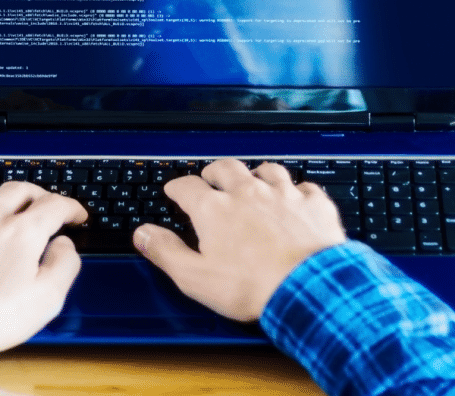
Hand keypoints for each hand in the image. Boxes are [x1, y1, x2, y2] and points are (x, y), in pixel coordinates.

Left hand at [0, 181, 86, 350]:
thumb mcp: (45, 300)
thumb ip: (64, 266)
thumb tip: (64, 246)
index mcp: (21, 232)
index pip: (55, 205)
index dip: (71, 207)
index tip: (76, 215)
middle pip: (19, 189)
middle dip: (38, 195)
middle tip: (44, 206)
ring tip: (3, 206)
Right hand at [133, 158, 345, 321]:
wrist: (308, 286)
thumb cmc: (251, 285)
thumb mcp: (196, 277)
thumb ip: (166, 252)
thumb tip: (142, 234)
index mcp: (215, 209)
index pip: (187, 187)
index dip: (177, 187)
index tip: (174, 190)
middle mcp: (247, 192)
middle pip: (226, 168)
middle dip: (215, 171)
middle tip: (210, 178)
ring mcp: (282, 194)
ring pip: (265, 170)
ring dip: (256, 174)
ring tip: (252, 180)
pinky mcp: (312, 203)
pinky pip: (303, 186)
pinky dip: (296, 190)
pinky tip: (295, 197)